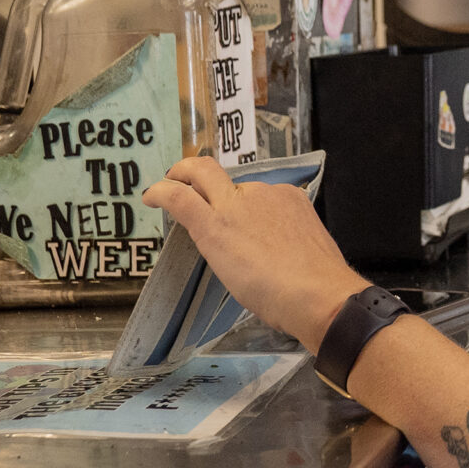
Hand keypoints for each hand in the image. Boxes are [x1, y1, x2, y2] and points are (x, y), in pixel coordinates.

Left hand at [143, 158, 368, 349]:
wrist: (316, 294)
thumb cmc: (317, 287)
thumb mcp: (305, 250)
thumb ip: (285, 243)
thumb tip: (272, 255)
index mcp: (289, 200)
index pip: (257, 196)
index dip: (240, 206)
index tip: (230, 218)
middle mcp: (263, 193)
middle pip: (226, 178)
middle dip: (201, 174)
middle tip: (185, 180)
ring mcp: (236, 204)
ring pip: (202, 181)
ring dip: (183, 186)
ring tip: (165, 194)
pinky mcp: (213, 223)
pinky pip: (181, 198)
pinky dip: (162, 192)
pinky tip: (150, 196)